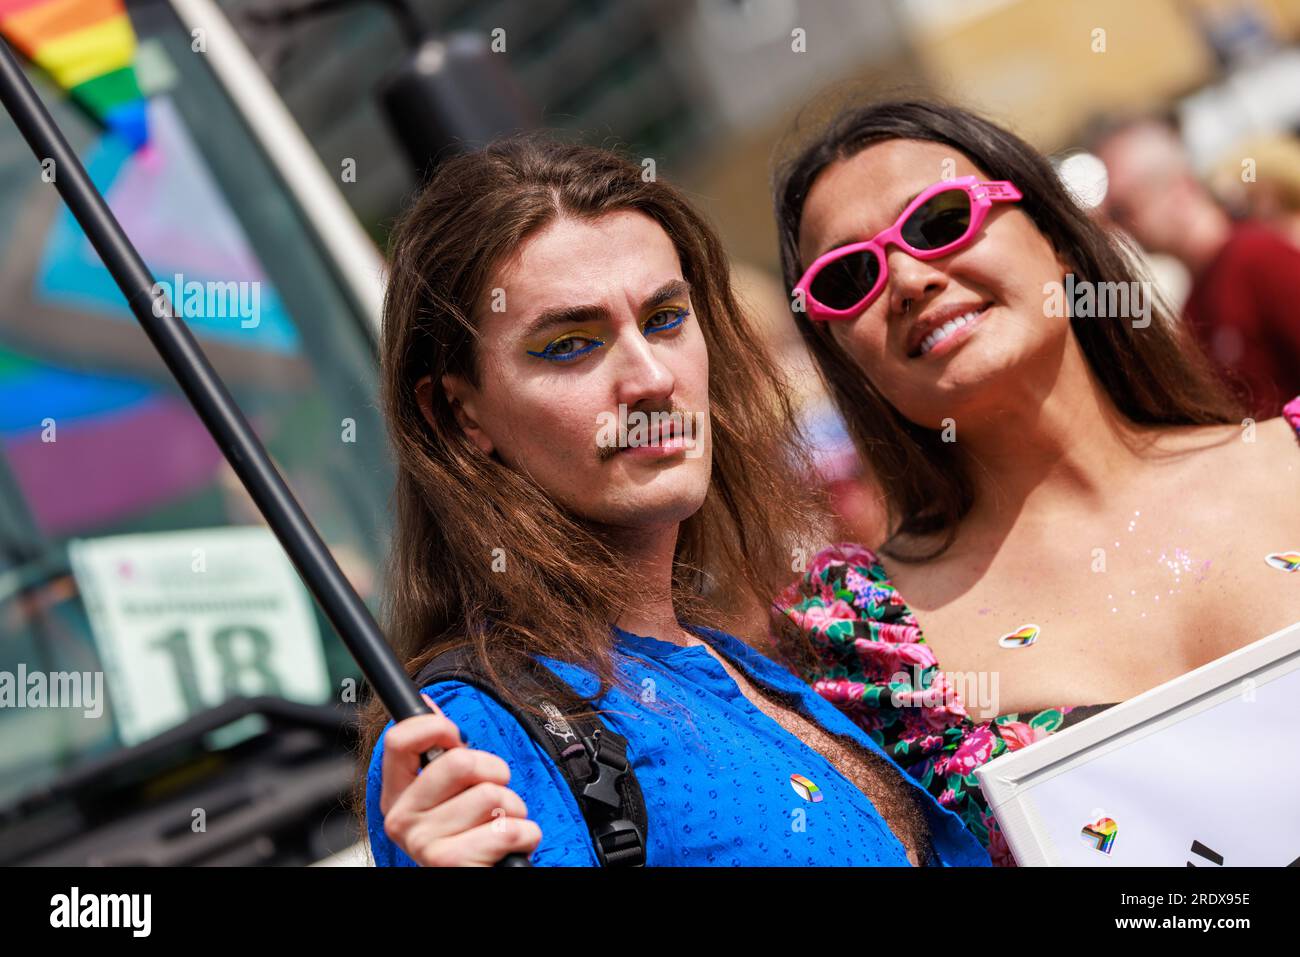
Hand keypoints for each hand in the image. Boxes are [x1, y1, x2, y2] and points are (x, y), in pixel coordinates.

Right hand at [380, 693, 541, 865]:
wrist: (478, 877)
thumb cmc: (468, 833)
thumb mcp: (450, 790)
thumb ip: (438, 748)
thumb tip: (427, 702)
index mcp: (397, 795)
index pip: (398, 739)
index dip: (436, 727)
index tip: (456, 738)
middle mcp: (402, 819)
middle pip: (460, 762)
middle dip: (495, 773)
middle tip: (492, 794)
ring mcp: (422, 845)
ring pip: (492, 795)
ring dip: (512, 809)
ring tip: (499, 825)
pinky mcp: (450, 865)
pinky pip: (508, 830)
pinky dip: (524, 834)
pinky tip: (509, 845)